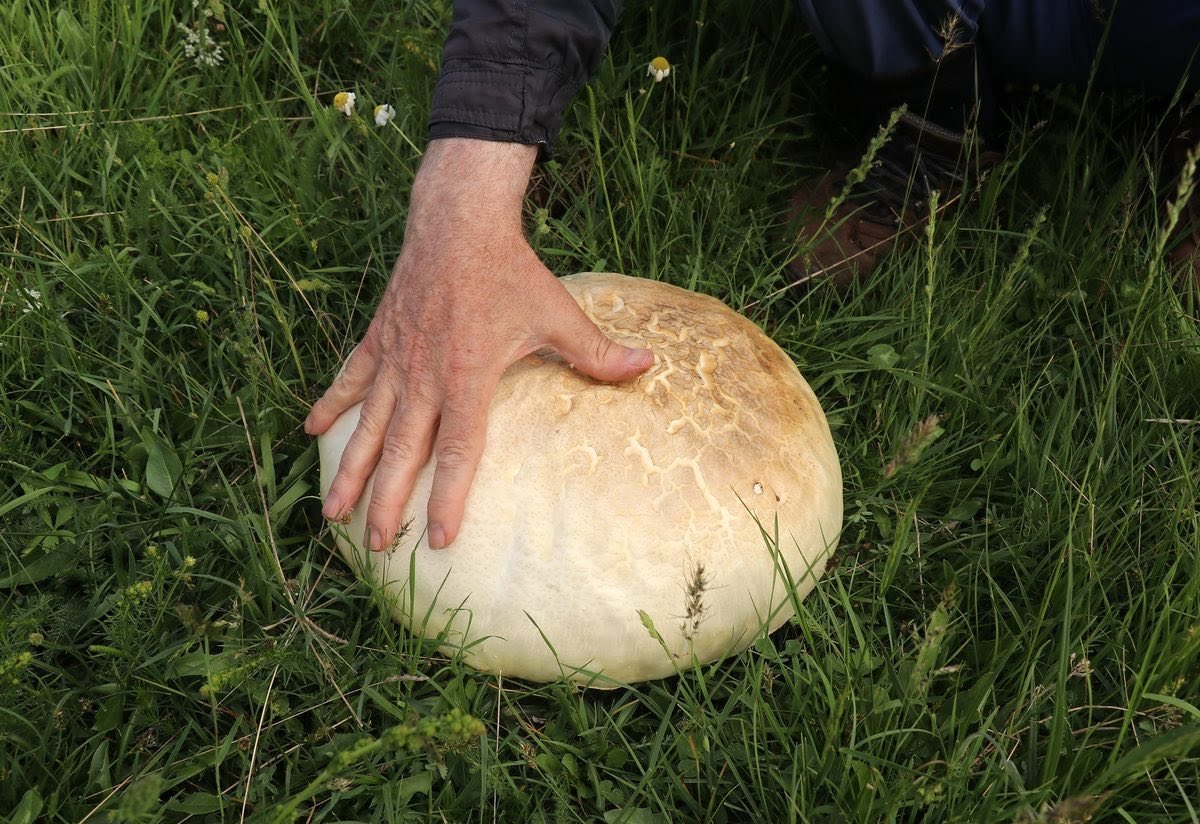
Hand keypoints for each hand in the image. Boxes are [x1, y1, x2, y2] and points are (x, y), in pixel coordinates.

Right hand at [305, 138, 653, 549]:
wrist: (459, 219)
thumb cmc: (509, 269)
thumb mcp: (557, 311)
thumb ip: (596, 350)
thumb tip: (648, 366)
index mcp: (468, 376)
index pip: (459, 451)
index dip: (449, 498)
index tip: (439, 539)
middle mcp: (425, 375)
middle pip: (403, 451)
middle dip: (387, 502)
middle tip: (375, 545)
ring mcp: (396, 357)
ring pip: (367, 425)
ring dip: (349, 470)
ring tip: (332, 511)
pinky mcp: (379, 337)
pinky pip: (350, 378)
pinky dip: (330, 404)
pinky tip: (311, 431)